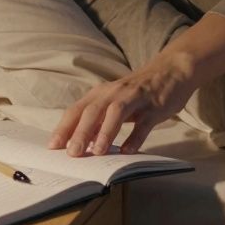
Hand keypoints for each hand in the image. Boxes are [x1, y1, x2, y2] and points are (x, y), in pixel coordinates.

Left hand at [49, 53, 196, 156]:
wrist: (171, 70)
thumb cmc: (138, 91)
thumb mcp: (115, 101)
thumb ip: (99, 119)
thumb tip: (81, 143)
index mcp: (101, 93)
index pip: (77, 109)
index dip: (64, 127)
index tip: (53, 146)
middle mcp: (115, 93)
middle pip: (93, 111)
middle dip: (81, 132)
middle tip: (72, 154)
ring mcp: (135, 98)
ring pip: (116, 113)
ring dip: (105, 132)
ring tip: (97, 152)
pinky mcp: (154, 105)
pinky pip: (144, 122)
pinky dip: (135, 136)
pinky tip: (128, 151)